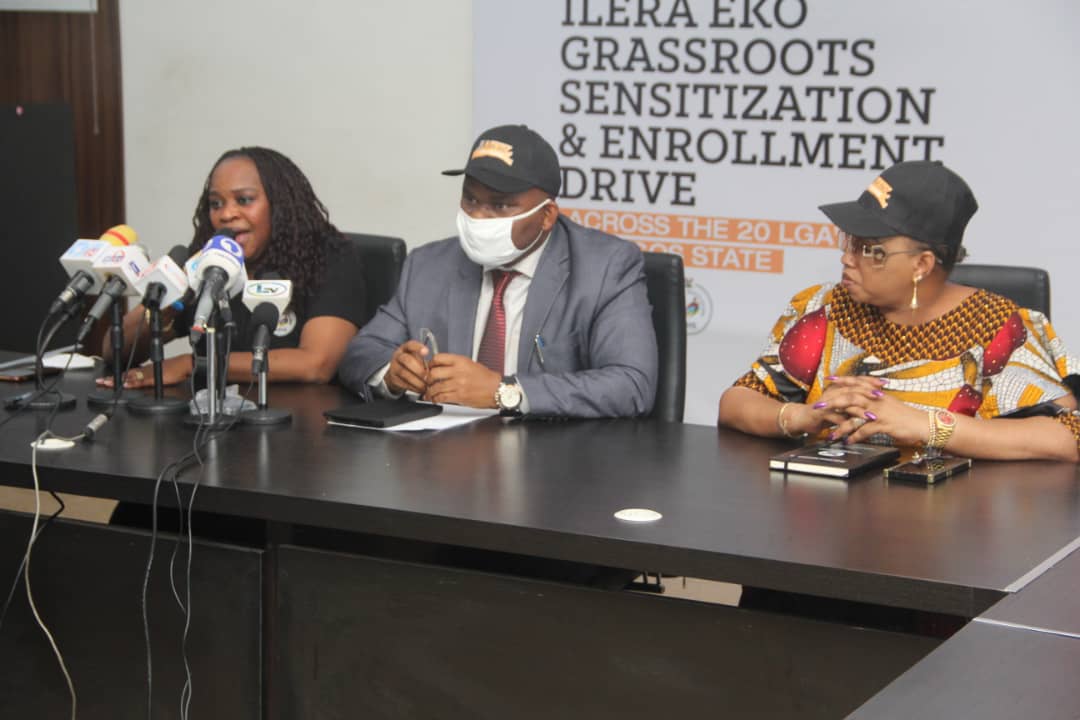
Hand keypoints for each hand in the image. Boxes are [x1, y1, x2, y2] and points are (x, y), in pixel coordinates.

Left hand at [95, 355, 193, 388]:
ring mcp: (148, 374)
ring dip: (117, 381)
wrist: (185, 365)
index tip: (104, 380)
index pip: (127, 375)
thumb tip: (141, 381)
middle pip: (124, 376)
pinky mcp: (153, 378)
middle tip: (99, 382)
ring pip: (129, 378)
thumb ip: (151, 377)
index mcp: (145, 371)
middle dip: (111, 379)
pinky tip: (124, 385)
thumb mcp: (160, 374)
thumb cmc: (176, 369)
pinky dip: (131, 383)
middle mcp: (144, 371)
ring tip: (106, 383)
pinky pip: (140, 381)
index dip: (115, 378)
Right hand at [385, 340, 428, 394]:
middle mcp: (398, 356)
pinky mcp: (393, 378)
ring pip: (404, 373)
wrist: (396, 373)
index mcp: (405, 348)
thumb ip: (423, 362)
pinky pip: (403, 383)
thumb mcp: (417, 359)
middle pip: (407, 360)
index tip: (427, 352)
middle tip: (427, 376)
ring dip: (417, 381)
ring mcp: (394, 367)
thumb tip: (433, 370)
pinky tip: (420, 389)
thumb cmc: (412, 364)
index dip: (418, 348)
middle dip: (419, 369)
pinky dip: (414, 387)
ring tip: (426, 385)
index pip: (411, 345)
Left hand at [423, 353, 499, 407]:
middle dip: (427, 379)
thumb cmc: (485, 378)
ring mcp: (458, 384)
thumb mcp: (470, 364)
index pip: (438, 358)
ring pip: (435, 387)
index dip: (431, 364)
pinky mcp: (459, 396)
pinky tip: (435, 399)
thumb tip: (440, 367)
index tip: (429, 368)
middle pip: (433, 373)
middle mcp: (458, 371)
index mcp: (461, 361)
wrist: (496, 389)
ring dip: (429, 391)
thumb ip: (455, 365)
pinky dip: (435, 399)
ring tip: (428, 393)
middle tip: (426, 381)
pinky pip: (441, 397)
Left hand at [811, 375, 929, 445]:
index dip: (843, 380)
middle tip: (819, 406)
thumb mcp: (889, 404)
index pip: (857, 383)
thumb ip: (875, 401)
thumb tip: (862, 402)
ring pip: (855, 414)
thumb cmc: (905, 416)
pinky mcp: (883, 424)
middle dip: (833, 402)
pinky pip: (865, 430)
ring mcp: (880, 412)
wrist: (923, 424)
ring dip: (841, 425)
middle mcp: (877, 400)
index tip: (829, 379)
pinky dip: (855, 436)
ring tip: (831, 433)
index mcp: (877, 394)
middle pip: (851, 397)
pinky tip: (849, 441)